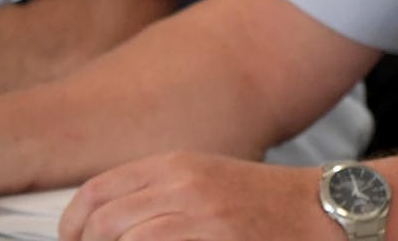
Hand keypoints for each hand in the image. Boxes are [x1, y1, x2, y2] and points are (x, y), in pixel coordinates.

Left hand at [57, 152, 337, 240]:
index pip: (94, 192)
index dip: (72, 227)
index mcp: (175, 164)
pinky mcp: (214, 239)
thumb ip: (159, 196)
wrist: (325, 211)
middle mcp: (182, 184)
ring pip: (122, 239)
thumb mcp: (207, 183)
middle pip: (101, 222)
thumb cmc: (267, 206)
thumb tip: (107, 227)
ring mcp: (199, 215)